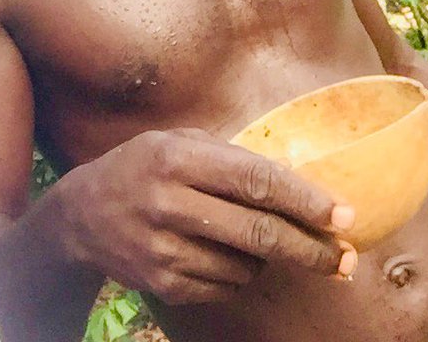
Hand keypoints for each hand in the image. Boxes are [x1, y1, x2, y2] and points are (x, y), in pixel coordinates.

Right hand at [57, 128, 356, 304]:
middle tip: (346, 258)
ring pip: (247, 264)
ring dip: (269, 257)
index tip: (344, 214)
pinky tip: (225, 253)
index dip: (305, 200)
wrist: (81, 216)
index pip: (254, 180)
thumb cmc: (142, 167)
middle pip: (259, 233)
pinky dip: (240, 273)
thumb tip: (298, 181)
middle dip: (311, 248)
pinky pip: (226, 286)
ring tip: (258, 239)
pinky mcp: (164, 284)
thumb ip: (229, 156)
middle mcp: (168, 202)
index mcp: (176, 157)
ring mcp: (165, 249)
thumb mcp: (176, 141)